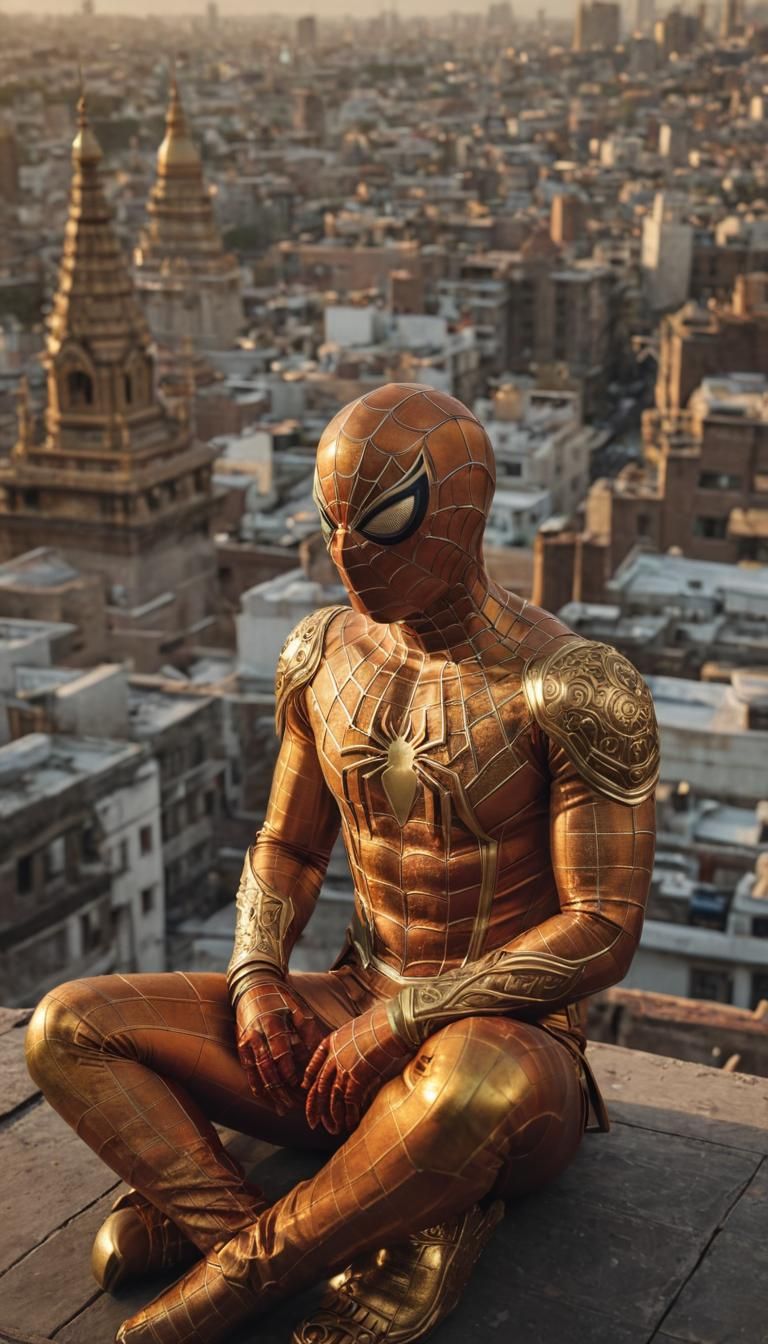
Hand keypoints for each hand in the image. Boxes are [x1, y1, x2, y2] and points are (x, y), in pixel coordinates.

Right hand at [236, 976, 326, 1114]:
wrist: (252, 985)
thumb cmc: (280, 997)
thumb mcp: (297, 1008)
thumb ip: (307, 1030)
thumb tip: (318, 1053)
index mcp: (272, 1023)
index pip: (280, 1054)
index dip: (289, 1072)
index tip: (301, 1085)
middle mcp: (256, 1034)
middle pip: (267, 1068)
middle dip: (280, 1090)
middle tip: (293, 1106)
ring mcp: (246, 1040)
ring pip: (256, 1072)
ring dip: (269, 1092)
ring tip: (281, 1108)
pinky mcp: (240, 1044)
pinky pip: (247, 1068)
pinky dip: (255, 1084)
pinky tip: (264, 1096)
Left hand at [303, 1002, 410, 1135]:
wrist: (394, 1023)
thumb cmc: (384, 1022)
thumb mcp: (360, 1027)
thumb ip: (353, 1042)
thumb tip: (358, 1052)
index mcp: (333, 1041)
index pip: (315, 1062)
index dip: (309, 1077)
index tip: (305, 1087)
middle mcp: (334, 1056)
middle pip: (319, 1086)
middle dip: (315, 1107)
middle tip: (313, 1122)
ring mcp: (343, 1068)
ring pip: (331, 1098)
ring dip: (332, 1117)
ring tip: (333, 1129)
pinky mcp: (356, 1078)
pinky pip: (348, 1103)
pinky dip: (348, 1116)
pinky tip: (350, 1124)